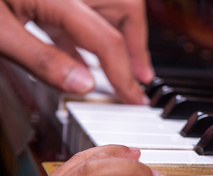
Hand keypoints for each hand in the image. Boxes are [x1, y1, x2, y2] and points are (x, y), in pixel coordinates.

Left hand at [0, 0, 153, 103]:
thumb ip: (41, 59)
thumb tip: (82, 85)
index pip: (106, 39)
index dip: (123, 74)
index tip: (133, 98)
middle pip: (124, 9)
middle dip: (137, 46)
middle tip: (140, 79)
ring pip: (108, 8)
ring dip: (118, 40)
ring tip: (121, 70)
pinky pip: (80, 11)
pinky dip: (88, 37)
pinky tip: (82, 59)